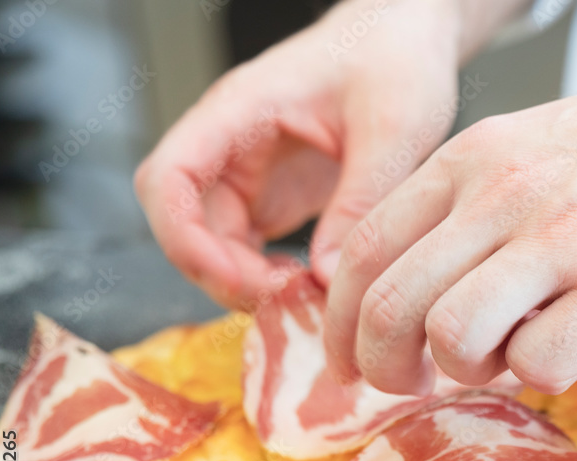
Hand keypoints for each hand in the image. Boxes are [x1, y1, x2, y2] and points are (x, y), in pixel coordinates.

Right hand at [134, 0, 466, 307]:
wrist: (407, 39)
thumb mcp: (394, 130)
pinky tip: (306, 288)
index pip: (169, 178)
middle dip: (220, 274)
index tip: (237, 280)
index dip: (183, 239)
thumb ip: (360, 201)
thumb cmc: (396, 61)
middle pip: (183, 222)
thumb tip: (327, 279)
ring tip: (300, 302)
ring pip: (211, 241)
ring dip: (242, 281)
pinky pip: (245, 246)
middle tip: (283, 304)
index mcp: (242, 110)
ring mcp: (248, 170)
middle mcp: (231, 142)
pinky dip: (264, 276)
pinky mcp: (273, 193)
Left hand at [323, 62, 576, 394]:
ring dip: (466, 370)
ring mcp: (563, 239)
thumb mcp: (537, 145)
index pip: (364, 250)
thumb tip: (421, 290)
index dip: (341, 322)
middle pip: (390, 304)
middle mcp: (504, 193)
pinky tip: (570, 349)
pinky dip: (541, 376)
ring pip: (452, 338)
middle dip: (383, 367)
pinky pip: (538, 364)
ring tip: (506, 355)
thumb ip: (470, 208)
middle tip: (407, 385)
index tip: (351, 362)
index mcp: (473, 158)